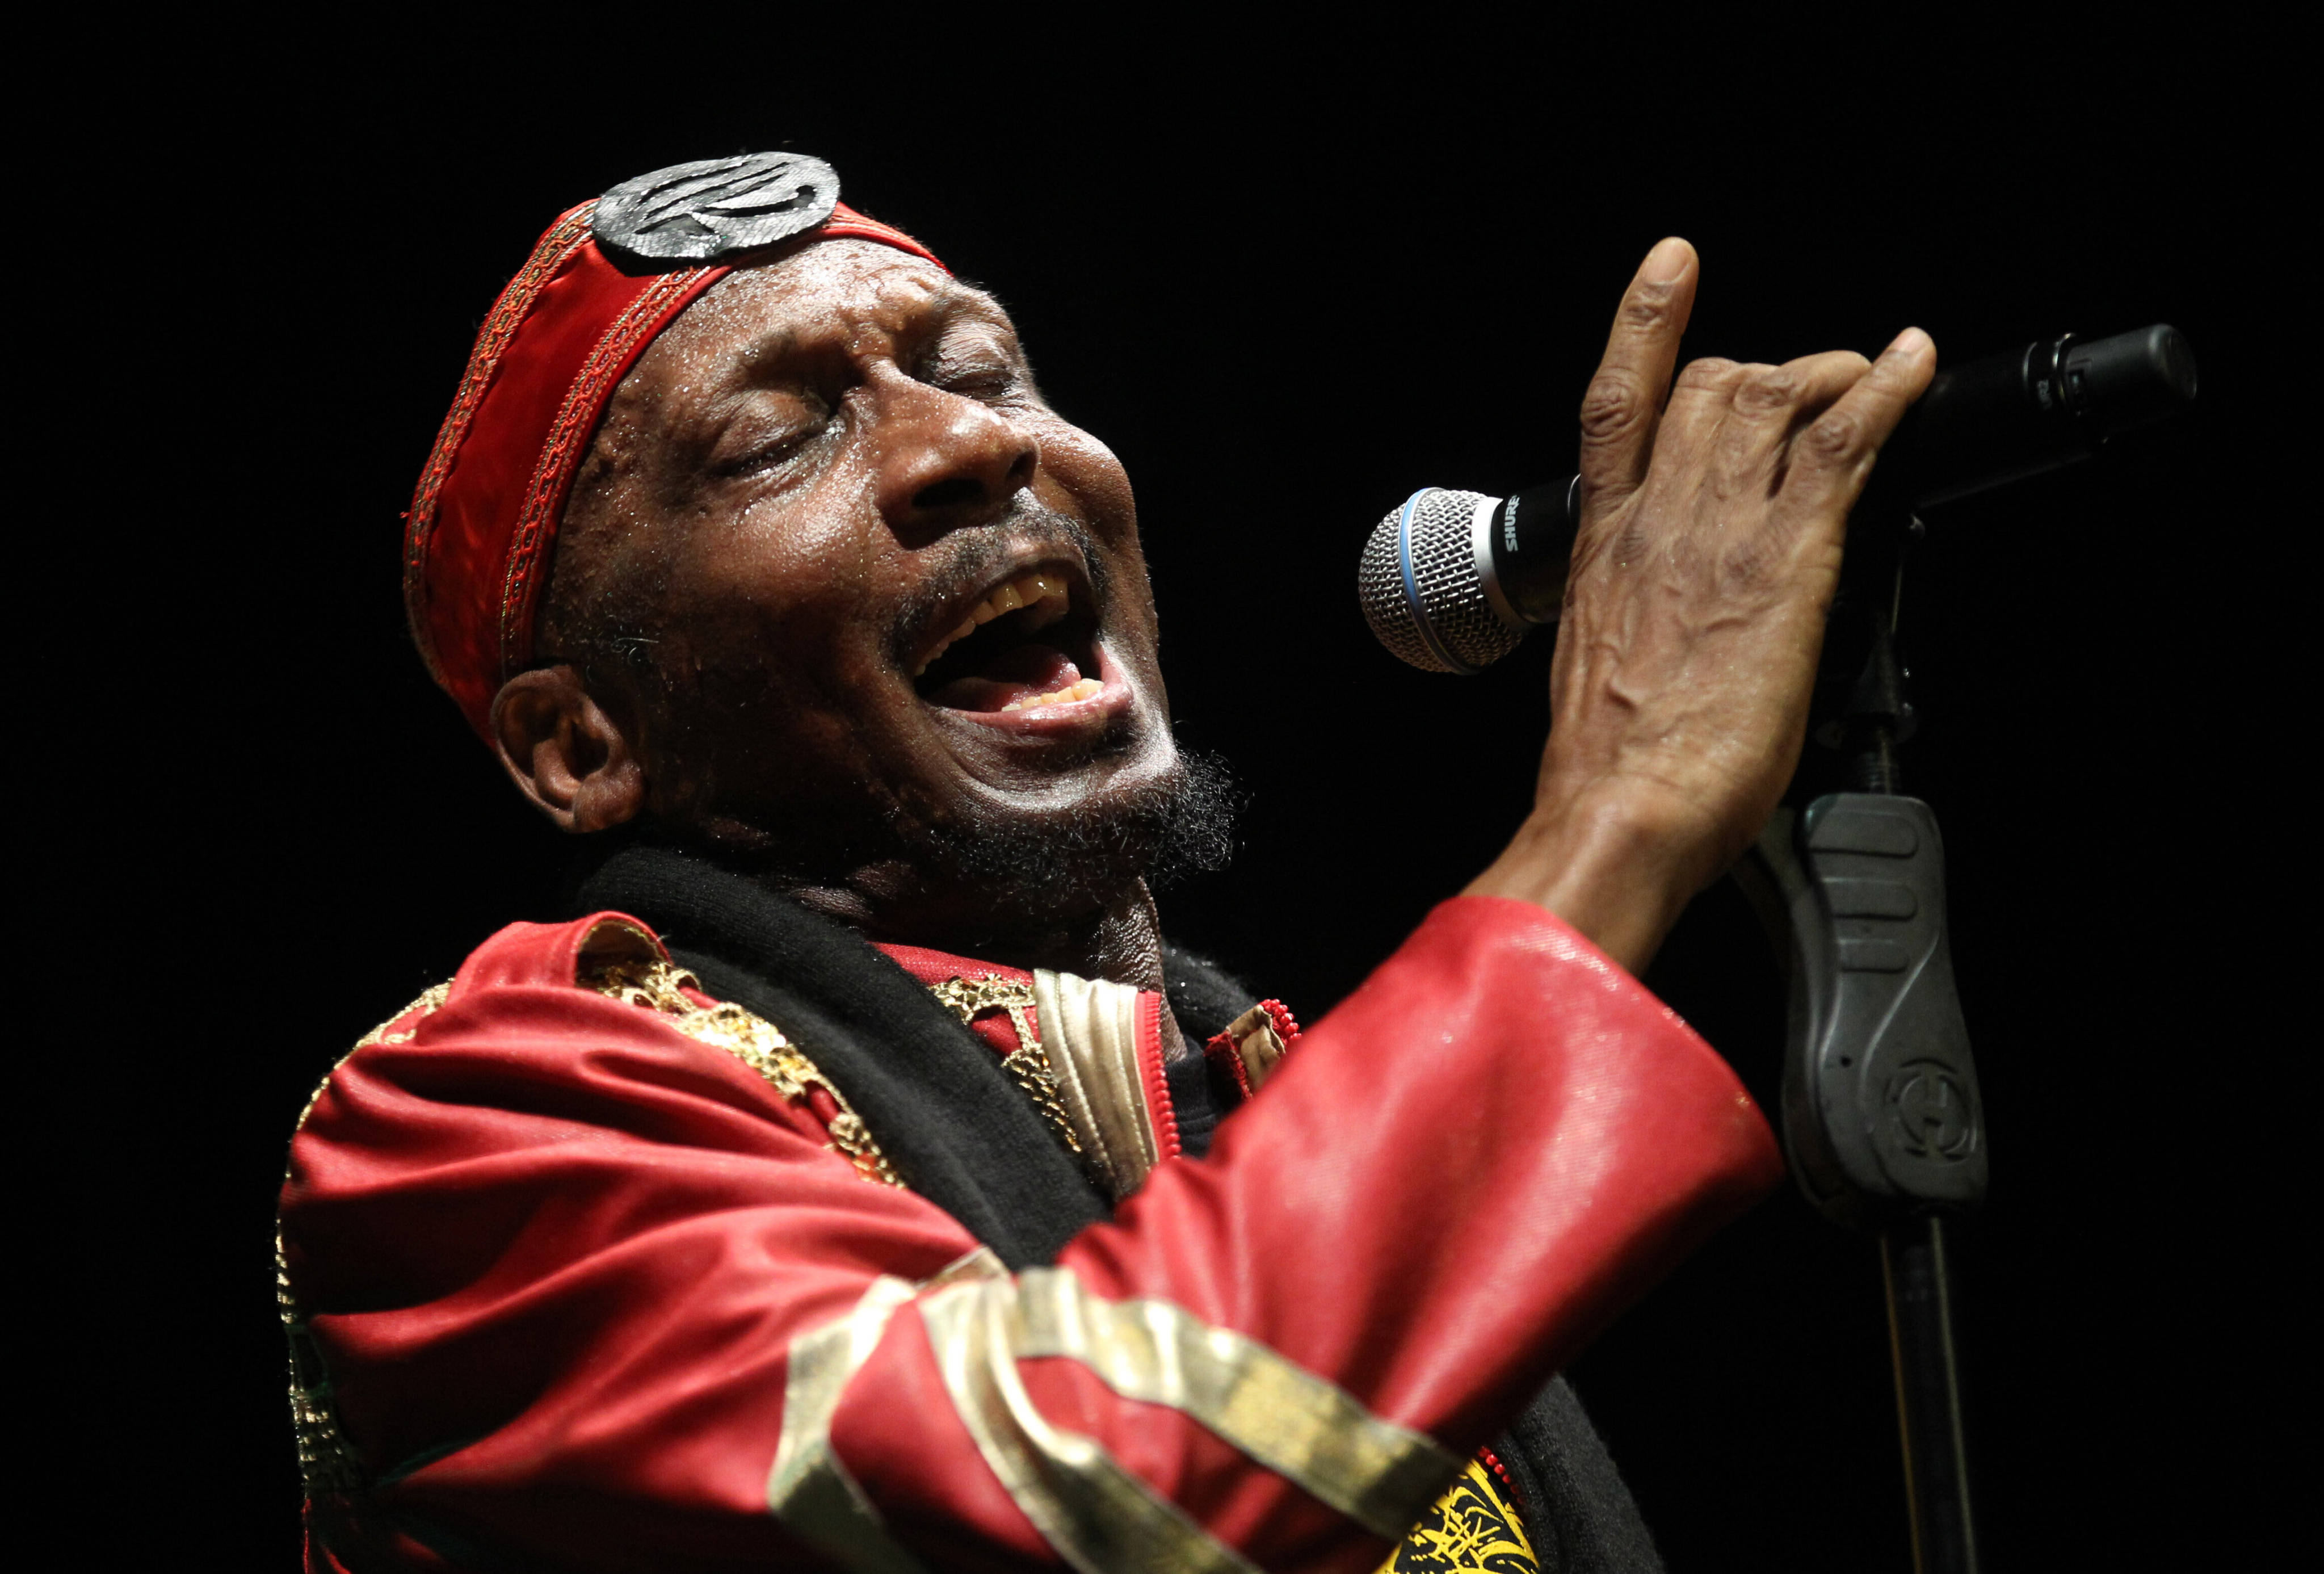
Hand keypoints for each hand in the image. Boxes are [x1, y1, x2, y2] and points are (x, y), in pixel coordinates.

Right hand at [1467, 238, 1935, 972]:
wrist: (1622, 807)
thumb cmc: (1610, 767)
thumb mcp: (1603, 670)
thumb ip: (1637, 620)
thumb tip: (1668, 627)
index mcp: (1604, 547)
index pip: (1617, 406)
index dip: (1644, 326)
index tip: (1670, 271)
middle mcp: (1656, 520)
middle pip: (1713, 389)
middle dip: (1771, 373)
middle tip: (1815, 394)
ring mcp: (1719, 531)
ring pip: (1777, 400)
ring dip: (1832, 377)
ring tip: (1870, 381)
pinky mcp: (1785, 559)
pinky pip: (1844, 444)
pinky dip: (1886, 390)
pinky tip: (1913, 362)